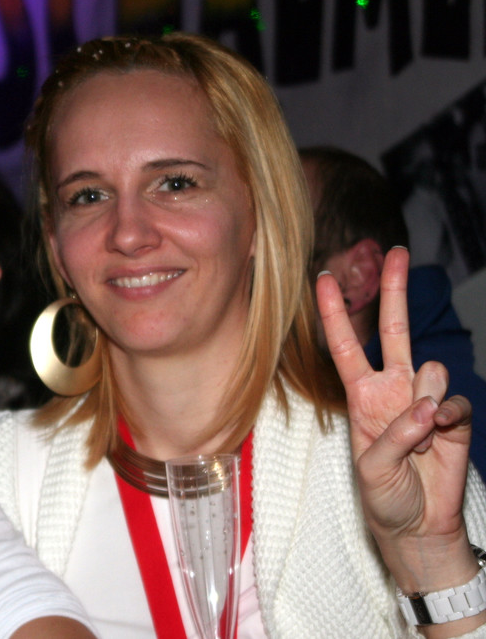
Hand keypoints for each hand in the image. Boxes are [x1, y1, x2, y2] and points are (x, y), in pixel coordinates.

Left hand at [316, 248, 479, 603]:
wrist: (418, 524)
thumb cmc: (383, 496)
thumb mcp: (371, 468)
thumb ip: (396, 434)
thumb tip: (426, 407)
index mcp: (361, 395)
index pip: (345, 345)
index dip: (334, 312)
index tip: (323, 277)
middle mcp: (392, 388)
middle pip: (393, 329)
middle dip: (394, 289)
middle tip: (395, 252)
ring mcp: (424, 399)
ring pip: (429, 368)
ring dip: (423, 399)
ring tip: (417, 438)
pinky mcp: (454, 417)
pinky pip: (452, 403)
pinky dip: (445, 420)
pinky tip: (438, 440)